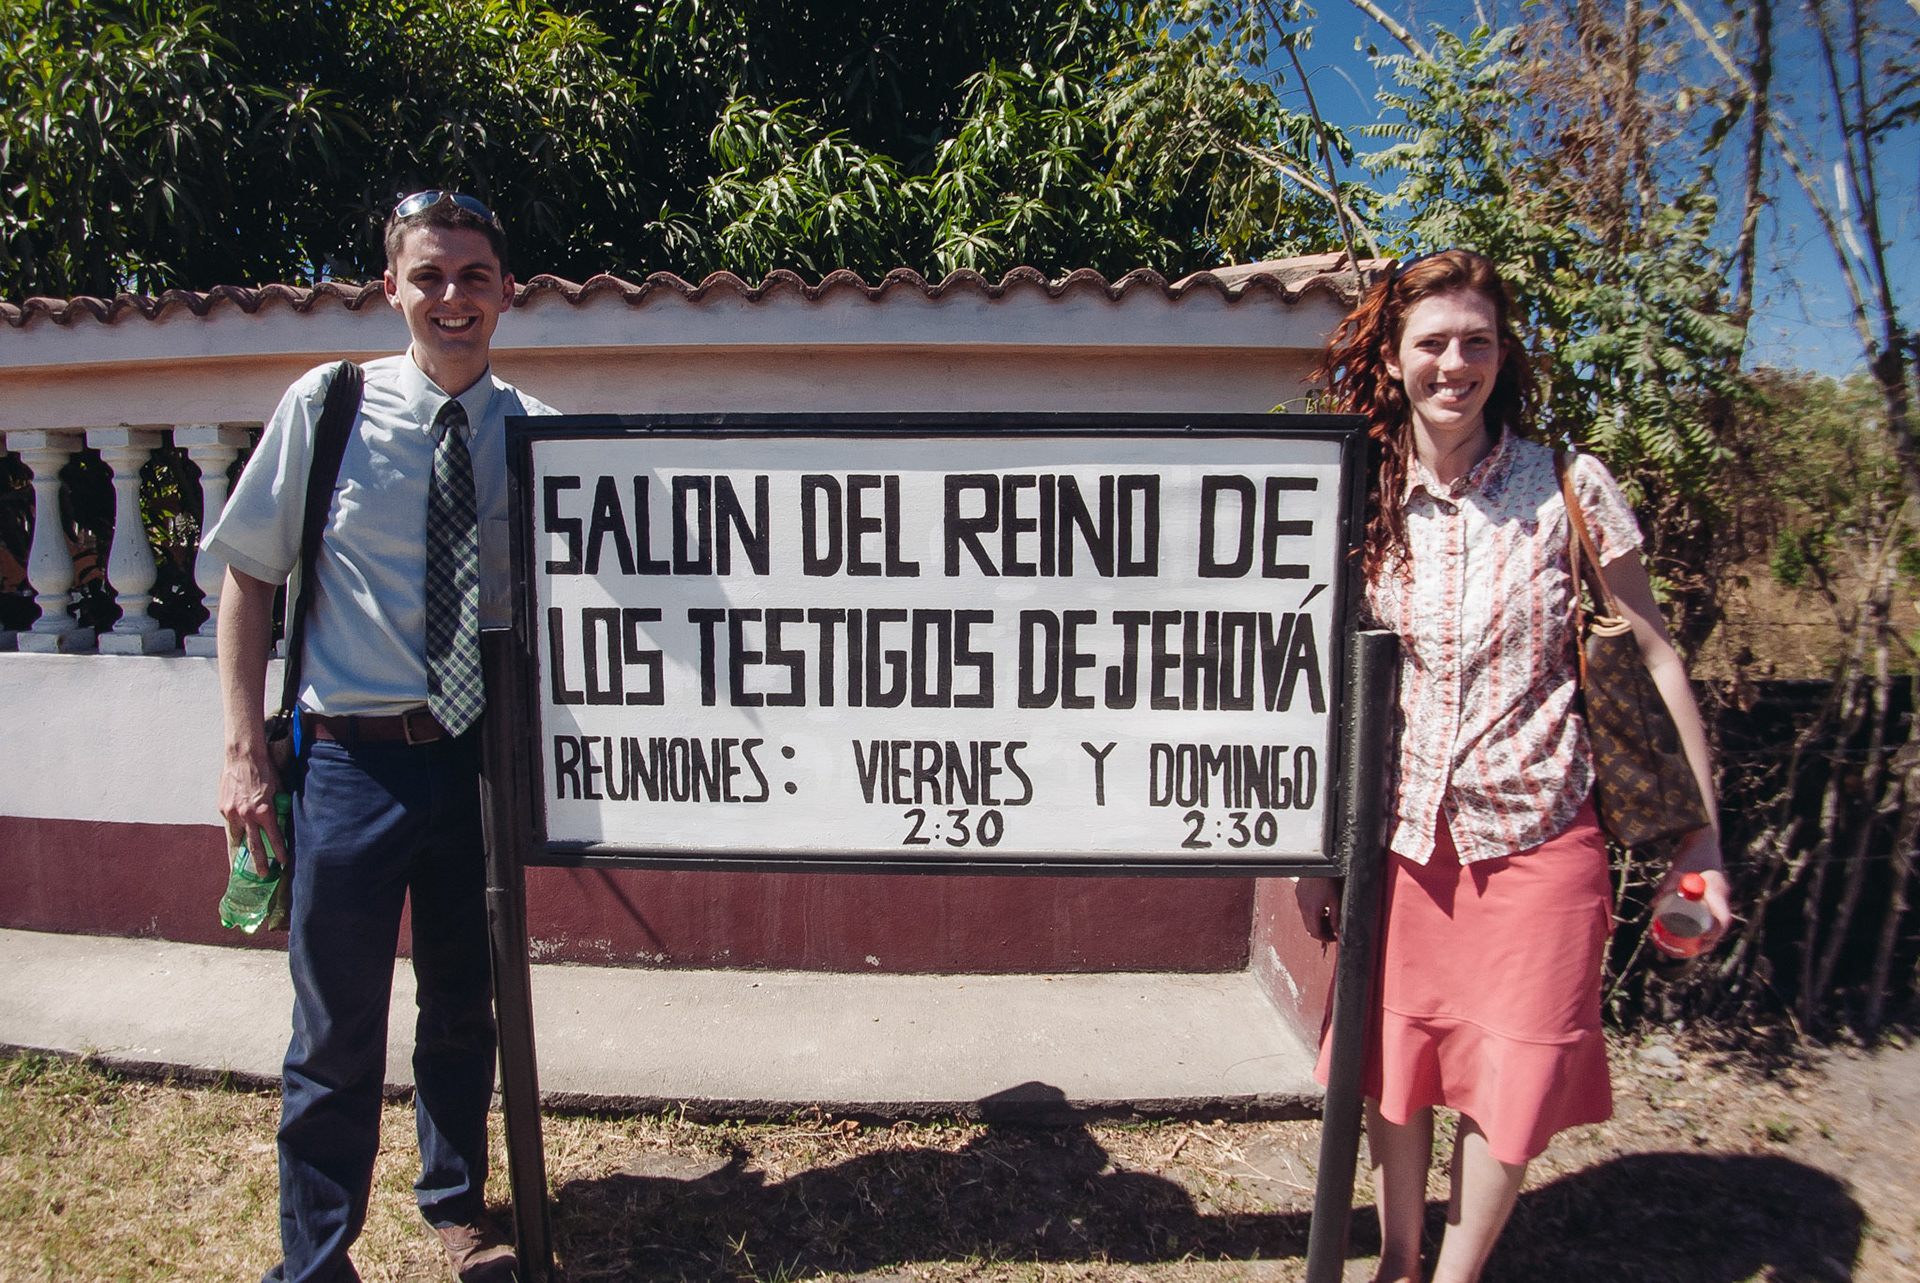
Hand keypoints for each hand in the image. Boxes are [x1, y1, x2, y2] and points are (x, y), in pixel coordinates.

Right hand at [220, 738, 286, 877]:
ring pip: (236, 840)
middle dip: (258, 863)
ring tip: (241, 867)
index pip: (273, 838)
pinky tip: (235, 842)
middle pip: (253, 846)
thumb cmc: (264, 770)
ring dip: (239, 854)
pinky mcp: (223, 808)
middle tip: (262, 875)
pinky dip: (233, 834)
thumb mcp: (278, 790)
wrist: (243, 755)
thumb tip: (282, 821)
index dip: (279, 852)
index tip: (283, 863)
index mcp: (264, 811)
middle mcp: (247, 815)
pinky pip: (229, 826)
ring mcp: (232, 813)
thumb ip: (278, 807)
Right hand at [1294, 877, 1341, 943]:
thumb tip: (1337, 930)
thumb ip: (1336, 918)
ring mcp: (1300, 900)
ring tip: (1328, 917)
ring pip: (1306, 918)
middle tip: (1332, 930)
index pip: (1316, 933)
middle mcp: (1303, 906)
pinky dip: (1312, 913)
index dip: (1326, 938)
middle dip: (1321, 932)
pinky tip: (1322, 907)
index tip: (1333, 938)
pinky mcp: (1299, 893)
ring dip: (1317, 922)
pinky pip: (1304, 909)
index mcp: (1312, 910)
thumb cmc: (1327, 879)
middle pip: (1310, 928)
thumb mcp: (1336, 901)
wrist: (1318, 865)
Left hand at [1654, 827, 1730, 948]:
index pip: (1721, 919)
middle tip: (1695, 951)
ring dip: (1710, 935)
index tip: (1701, 943)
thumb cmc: (1690, 854)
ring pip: (1718, 920)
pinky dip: (1708, 925)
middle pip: (1720, 924)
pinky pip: (1715, 914)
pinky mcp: (1714, 894)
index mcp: (1717, 891)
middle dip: (1710, 940)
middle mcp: (1722, 895)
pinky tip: (1699, 935)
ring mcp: (1720, 895)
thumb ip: (1667, 886)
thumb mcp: (1678, 871)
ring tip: (1695, 948)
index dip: (1713, 934)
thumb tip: (1654, 905)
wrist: (1702, 839)